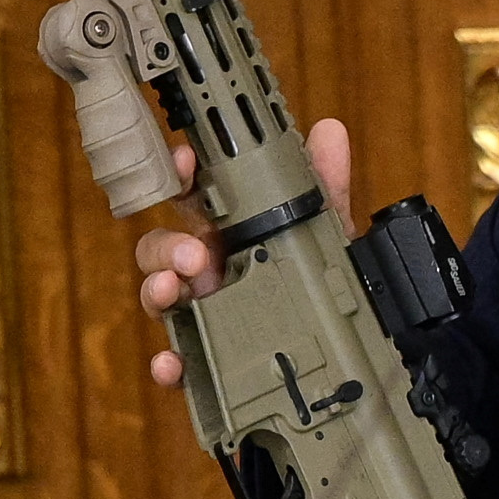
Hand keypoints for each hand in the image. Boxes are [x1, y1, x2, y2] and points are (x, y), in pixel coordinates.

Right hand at [139, 117, 351, 388]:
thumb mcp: (330, 241)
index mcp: (234, 239)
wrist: (341, 366)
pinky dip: (169, 365)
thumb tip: (330, 131)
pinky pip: (178, 365)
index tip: (186, 161)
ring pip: (160, 299)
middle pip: (163, 248)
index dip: (182, 176)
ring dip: (156, 290)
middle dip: (166, 244)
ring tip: (175, 290)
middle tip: (194, 254)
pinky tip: (173, 363)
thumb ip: (326, 190)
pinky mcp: (209, 366)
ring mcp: (205, 319)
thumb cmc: (323, 296)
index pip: (194, 200)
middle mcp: (211, 276)